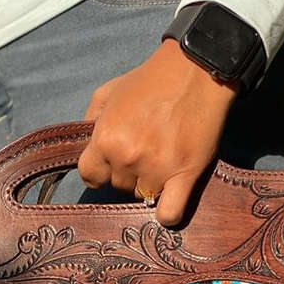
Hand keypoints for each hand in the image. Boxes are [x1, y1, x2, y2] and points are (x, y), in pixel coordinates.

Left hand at [78, 39, 237, 225]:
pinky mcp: (185, 177)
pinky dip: (168, 213)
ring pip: (142, 196)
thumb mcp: (108, 91)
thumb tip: (87, 142)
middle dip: (128, 172)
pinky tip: (169, 201)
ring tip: (163, 160)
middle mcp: (127, 158)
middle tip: (145, 151)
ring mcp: (156, 170)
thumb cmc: (151, 79)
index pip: (90, 176)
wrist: (196, 70)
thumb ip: (91, 120)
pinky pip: (170, 213)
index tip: (110, 164)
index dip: (99, 170)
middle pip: (118, 186)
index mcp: (106, 139)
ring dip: (150, 184)